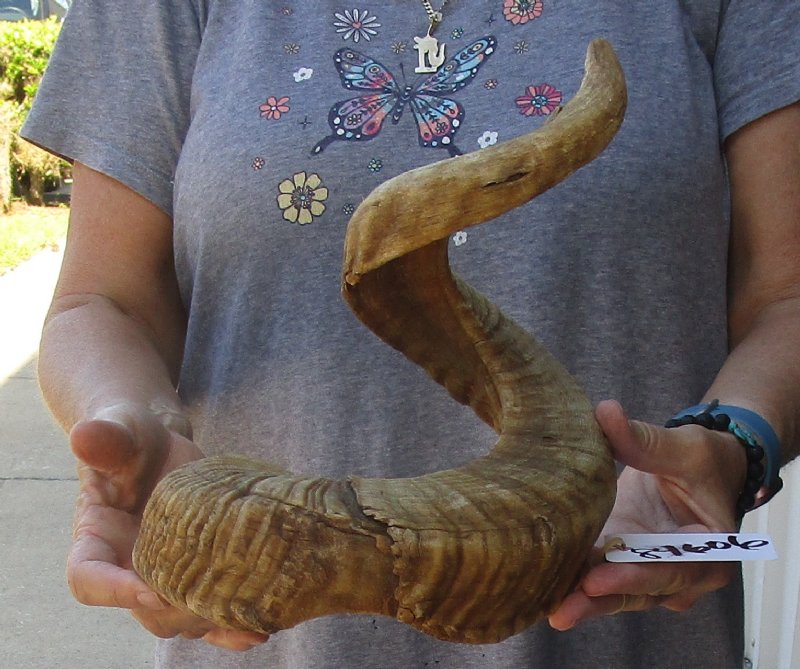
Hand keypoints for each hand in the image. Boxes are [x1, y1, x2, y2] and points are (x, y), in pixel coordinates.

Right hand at [67, 403, 267, 650]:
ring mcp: (163, 576)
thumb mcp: (120, 430)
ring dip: (213, 623)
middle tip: (217, 599)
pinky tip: (263, 624)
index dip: (116, 592)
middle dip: (180, 610)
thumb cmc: (132, 435)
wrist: (159, 445)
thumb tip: (86, 436)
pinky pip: (210, 610)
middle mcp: (125, 569)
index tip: (152, 590)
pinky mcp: (197, 573)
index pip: (89, 580)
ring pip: (182, 617)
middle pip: (146, 610)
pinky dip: (233, 623)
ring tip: (252, 621)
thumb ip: (107, 437)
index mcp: (95, 540)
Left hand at [548, 399, 746, 629]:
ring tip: (546, 606)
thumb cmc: (701, 461)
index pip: (669, 569)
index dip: (632, 575)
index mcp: (708, 552)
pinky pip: (594, 578)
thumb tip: (606, 412)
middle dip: (599, 600)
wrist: (698, 471)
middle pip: (637, 591)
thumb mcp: (683, 448)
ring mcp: (645, 572)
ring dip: (581, 600)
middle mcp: (678, 574)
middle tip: (564, 606)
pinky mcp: (617, 562)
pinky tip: (540, 588)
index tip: (596, 577)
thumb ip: (645, 439)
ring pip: (613, 593)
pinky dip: (571, 584)